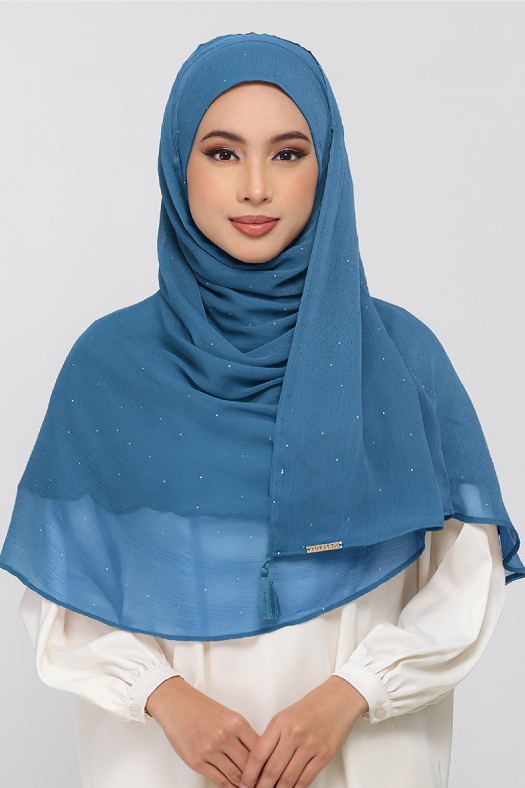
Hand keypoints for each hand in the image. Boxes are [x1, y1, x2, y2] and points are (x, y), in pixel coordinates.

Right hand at [146, 676, 259, 787]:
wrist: (176, 704)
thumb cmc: (202, 709)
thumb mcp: (229, 716)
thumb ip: (243, 735)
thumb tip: (257, 756)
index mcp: (237, 722)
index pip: (259, 750)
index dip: (266, 764)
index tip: (268, 771)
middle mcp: (225, 736)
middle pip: (249, 766)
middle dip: (256, 777)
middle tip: (260, 782)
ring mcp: (210, 750)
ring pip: (235, 776)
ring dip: (243, 785)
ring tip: (248, 787)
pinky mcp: (197, 761)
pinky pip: (218, 780)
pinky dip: (228, 787)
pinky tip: (233, 787)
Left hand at [240, 675, 367, 787]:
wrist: (339, 699)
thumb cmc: (311, 707)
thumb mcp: (285, 716)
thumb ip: (272, 737)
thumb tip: (260, 763)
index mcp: (279, 723)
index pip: (258, 755)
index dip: (249, 775)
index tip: (244, 784)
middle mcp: (293, 734)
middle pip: (271, 770)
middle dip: (260, 787)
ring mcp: (309, 745)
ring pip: (287, 778)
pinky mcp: (324, 755)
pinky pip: (305, 779)